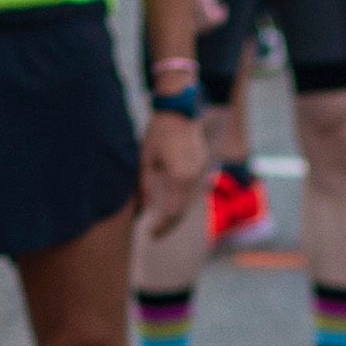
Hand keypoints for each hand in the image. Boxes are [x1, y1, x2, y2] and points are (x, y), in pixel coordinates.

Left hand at [137, 105, 207, 236]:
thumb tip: (144, 211)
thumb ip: (146, 187)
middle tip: (156, 234)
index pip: (173, 212)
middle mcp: (194, 177)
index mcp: (179, 177)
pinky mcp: (201, 165)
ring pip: (190, 201)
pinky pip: (193, 190)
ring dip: (177, 214)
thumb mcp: (146, 160)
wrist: (179, 110)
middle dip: (170, 224)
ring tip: (162, 222)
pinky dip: (183, 201)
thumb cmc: (158, 132)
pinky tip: (172, 204)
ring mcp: (200, 171)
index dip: (162, 226)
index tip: (151, 235)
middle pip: (184, 210)